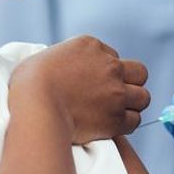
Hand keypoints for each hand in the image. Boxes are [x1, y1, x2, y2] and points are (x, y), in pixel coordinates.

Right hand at [10, 36, 149, 143]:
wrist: (36, 105)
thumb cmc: (29, 83)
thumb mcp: (45, 57)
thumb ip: (63, 60)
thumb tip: (62, 70)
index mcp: (92, 46)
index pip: (113, 56)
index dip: (105, 72)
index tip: (93, 83)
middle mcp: (110, 66)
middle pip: (139, 73)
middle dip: (131, 84)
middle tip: (116, 96)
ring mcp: (116, 91)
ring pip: (143, 97)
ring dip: (132, 105)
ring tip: (116, 112)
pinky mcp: (117, 117)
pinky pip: (135, 121)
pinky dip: (126, 125)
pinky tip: (113, 126)